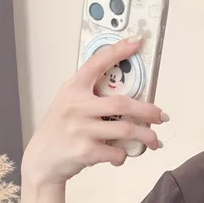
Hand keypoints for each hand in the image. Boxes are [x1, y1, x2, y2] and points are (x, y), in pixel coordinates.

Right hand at [21, 35, 168, 186]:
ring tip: (154, 141)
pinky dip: (123, 155)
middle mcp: (76, 106)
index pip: (96, 63)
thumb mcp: (68, 105)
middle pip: (122, 104)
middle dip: (147, 111)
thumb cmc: (60, 131)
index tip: (136, 41)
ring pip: (125, 130)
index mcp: (72, 89)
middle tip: (161, 116)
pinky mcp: (85, 151)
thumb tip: (128, 98)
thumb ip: (90, 97)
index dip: (118, 51)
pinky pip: (116, 151)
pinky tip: (121, 155)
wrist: (42, 161)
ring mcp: (80, 129)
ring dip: (146, 136)